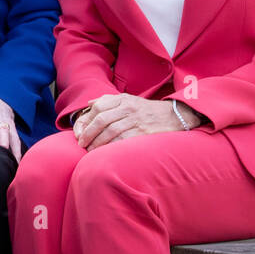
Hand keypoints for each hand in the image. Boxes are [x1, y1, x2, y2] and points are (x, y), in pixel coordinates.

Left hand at [73, 95, 201, 149]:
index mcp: (123, 100)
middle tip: (82, 144)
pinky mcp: (144, 133)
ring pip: (110, 132)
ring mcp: (136, 120)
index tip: (80, 132)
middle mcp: (129, 108)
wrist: (174, 116)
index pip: (98, 107)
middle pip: (102, 120)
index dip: (86, 121)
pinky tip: (105, 153)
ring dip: (97, 143)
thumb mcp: (129, 100)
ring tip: (91, 150)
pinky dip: (111, 147)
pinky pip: (123, 141)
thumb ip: (108, 100)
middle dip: (88, 134)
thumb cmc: (147, 110)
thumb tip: (90, 104)